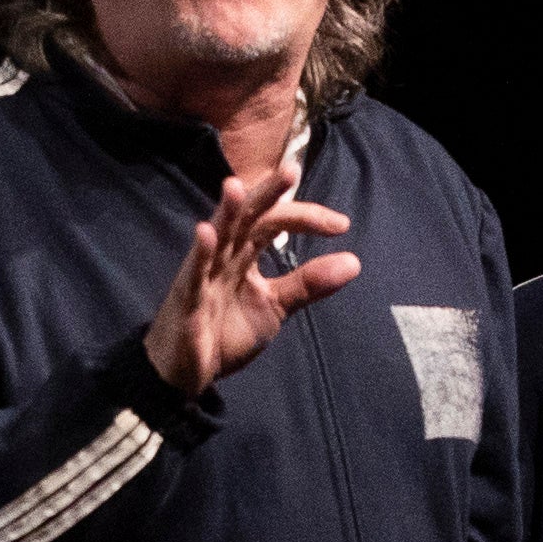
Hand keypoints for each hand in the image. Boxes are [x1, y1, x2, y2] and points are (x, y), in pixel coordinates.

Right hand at [145, 167, 361, 396]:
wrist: (188, 371)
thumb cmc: (225, 332)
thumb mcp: (275, 306)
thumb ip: (308, 284)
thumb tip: (354, 262)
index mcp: (244, 252)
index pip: (275, 222)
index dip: (306, 218)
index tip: (341, 225)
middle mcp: (224, 254)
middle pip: (246, 216)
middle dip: (266, 193)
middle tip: (291, 170)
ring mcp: (204, 273)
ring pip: (216, 236)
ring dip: (226, 211)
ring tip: (236, 186)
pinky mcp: (189, 298)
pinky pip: (195, 273)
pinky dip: (201, 253)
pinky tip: (206, 233)